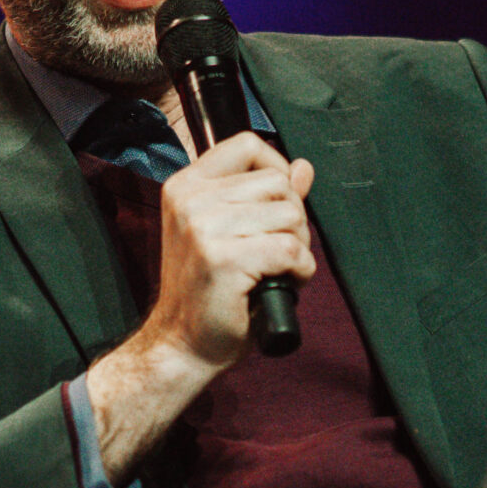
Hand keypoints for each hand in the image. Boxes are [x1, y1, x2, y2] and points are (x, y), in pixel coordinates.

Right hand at [149, 132, 317, 372]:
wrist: (182, 343)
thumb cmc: (208, 290)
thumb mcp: (232, 231)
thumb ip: (265, 196)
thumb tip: (303, 167)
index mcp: (186, 185)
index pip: (247, 144)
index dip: (276, 168)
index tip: (277, 203)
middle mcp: (190, 200)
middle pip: (277, 182)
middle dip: (293, 217)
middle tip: (276, 250)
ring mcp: (204, 228)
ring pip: (290, 215)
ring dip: (298, 246)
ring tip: (274, 268)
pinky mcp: (224, 259)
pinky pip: (291, 250)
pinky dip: (300, 271)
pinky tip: (281, 283)